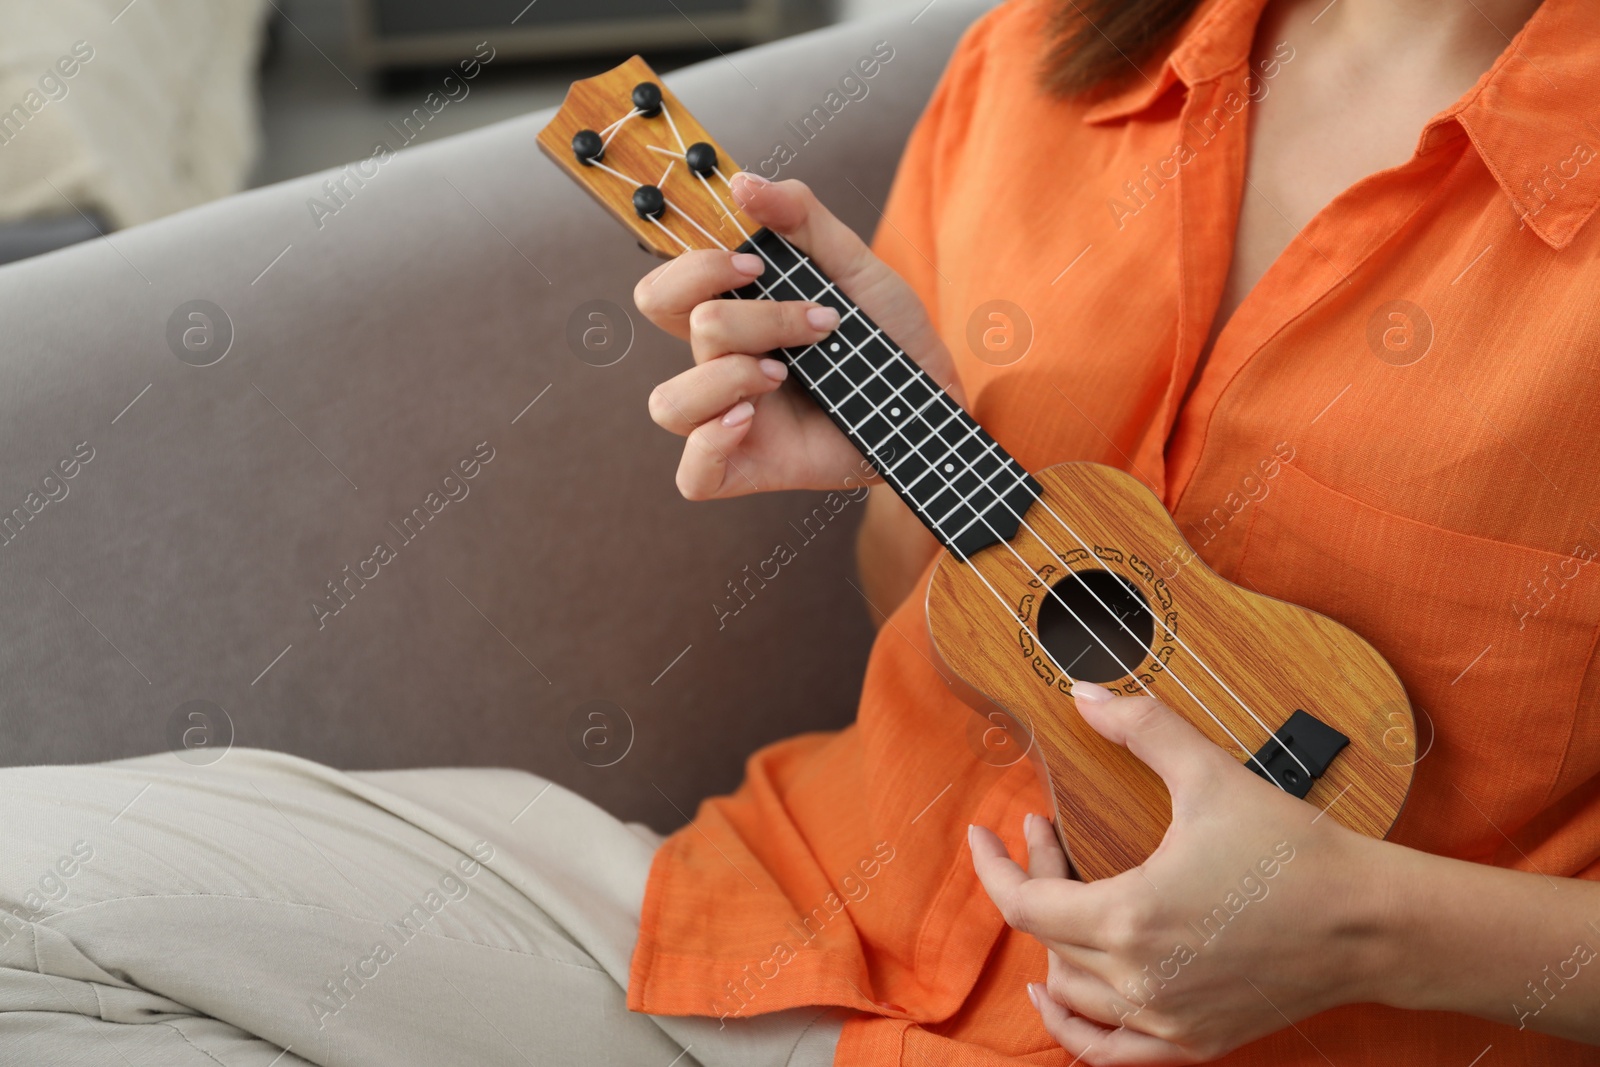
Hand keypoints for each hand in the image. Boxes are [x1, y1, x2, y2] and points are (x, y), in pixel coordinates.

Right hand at [633, 172, 958, 499]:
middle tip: (805, 318)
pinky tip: (754, 417)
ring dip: (725, 375)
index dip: (691, 266)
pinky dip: (712, 442)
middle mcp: (721, 365)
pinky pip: (693, 474)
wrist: (935, 402)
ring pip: (668, 403)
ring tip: (784, 373)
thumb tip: (742, 184)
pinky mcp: (750, 468)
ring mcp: (731, 420)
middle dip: (737, 312)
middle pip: (666, 327)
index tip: (755, 260)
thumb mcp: (856, 267)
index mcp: (735, 316)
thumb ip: (804, 219)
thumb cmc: (891, 337)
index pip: (665, 288)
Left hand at [968, 681, 1389, 1064]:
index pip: (1023, 902)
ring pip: (1071, 993)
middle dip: (1035, 877)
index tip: (984, 834)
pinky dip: (1076, 1030)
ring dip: (1052, 943)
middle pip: (1046, 938)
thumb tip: (1084, 695)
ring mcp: (1166, 1018)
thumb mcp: (1209, 774)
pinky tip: (1057, 998)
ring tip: (1059, 895)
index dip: (993, 865)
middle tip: (1048, 833)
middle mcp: (1138, 980)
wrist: (1372, 922)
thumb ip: (1142, 728)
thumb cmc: (1295, 852)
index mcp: (1129, 919)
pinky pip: (1112, 1052)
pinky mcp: (1197, 1039)